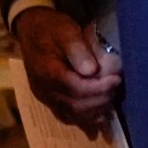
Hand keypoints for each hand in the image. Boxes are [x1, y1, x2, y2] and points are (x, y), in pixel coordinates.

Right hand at [13, 6, 121, 135]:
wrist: (31, 31)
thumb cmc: (51, 28)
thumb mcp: (65, 31)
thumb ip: (77, 49)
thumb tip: (92, 70)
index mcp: (47, 72)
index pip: (76, 89)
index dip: (99, 88)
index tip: (116, 80)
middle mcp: (44, 90)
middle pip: (76, 105)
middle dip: (100, 100)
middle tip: (116, 88)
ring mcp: (45, 98)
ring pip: (72, 115)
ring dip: (95, 111)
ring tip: (111, 99)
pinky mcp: (49, 101)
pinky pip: (67, 116)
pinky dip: (85, 119)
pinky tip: (100, 119)